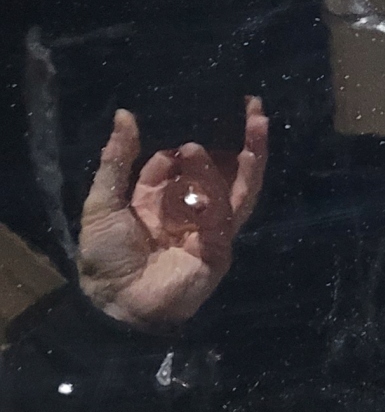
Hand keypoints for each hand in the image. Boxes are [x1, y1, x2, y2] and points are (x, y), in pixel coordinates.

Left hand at [77, 98, 268, 331]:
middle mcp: (189, 211)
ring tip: (253, 125)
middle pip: (226, 172)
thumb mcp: (103, 201)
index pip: (180, 164)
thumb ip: (117, 159)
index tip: (182, 134)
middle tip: (254, 107)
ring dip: (248, 158)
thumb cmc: (105, 256)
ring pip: (239, 189)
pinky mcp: (220, 250)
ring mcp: (210, 230)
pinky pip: (225, 217)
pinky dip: (222, 194)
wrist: (115, 304)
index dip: (182, 150)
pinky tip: (219, 170)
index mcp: (160, 200)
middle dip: (244, 141)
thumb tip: (125, 114)